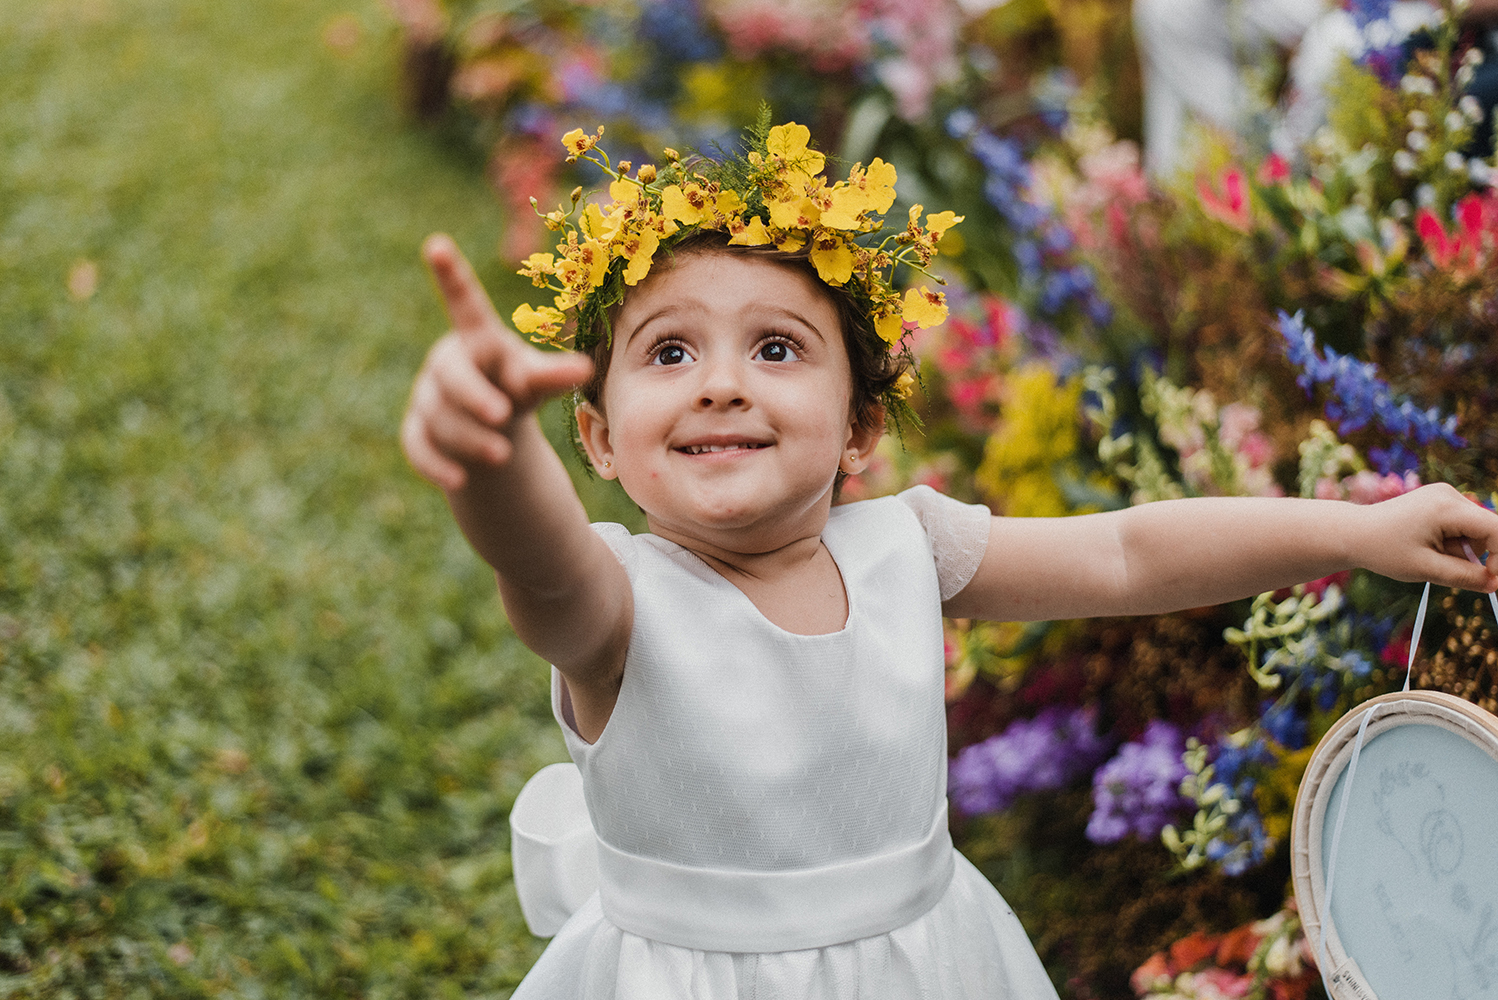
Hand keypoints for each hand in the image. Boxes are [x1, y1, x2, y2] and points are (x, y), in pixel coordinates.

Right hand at [401, 234, 592, 491]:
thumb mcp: (536, 381)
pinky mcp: (417, 431)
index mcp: (478, 340)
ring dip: (470, 438)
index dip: (452, 276)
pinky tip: (459, 481)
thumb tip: (584, 368)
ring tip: (501, 455)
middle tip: (502, 417)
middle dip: (473, 396)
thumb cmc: (517, 388)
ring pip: (441, 418)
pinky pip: (417, 446)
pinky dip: (437, 465)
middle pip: (450, 375)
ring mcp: (427, 398)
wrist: (493, 427)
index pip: (464, 304)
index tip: (437, 243)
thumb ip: (554, 375)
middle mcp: (447, 363)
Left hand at [1363, 483, 1497, 592]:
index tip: (1491, 579)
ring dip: (1461, 549)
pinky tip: (1428, 545)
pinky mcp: (1439, 500)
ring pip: (1475, 529)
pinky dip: (1453, 541)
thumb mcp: (1426, 570)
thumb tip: (1496, 584)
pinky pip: (1462, 525)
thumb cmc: (1383, 550)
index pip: (1496, 529)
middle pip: (1487, 529)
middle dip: (1475, 554)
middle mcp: (1449, 494)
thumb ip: (1465, 577)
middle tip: (1443, 566)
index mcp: (1447, 507)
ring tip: (1428, 554)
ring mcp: (1444, 495)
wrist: (1353, 533)